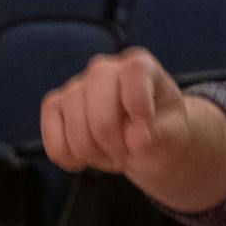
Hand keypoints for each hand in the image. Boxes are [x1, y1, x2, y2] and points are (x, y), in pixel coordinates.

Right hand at [39, 48, 225, 210]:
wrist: (143, 143)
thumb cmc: (162, 133)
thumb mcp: (173, 136)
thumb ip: (159, 136)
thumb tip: (133, 138)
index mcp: (140, 66)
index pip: (134, 73)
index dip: (139, 106)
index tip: (146, 131)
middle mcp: (104, 68)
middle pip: (100, 110)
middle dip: (114, 143)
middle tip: (128, 155)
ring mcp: (75, 85)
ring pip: (75, 127)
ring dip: (95, 154)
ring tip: (112, 154)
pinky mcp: (55, 105)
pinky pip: (52, 137)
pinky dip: (68, 157)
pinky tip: (85, 160)